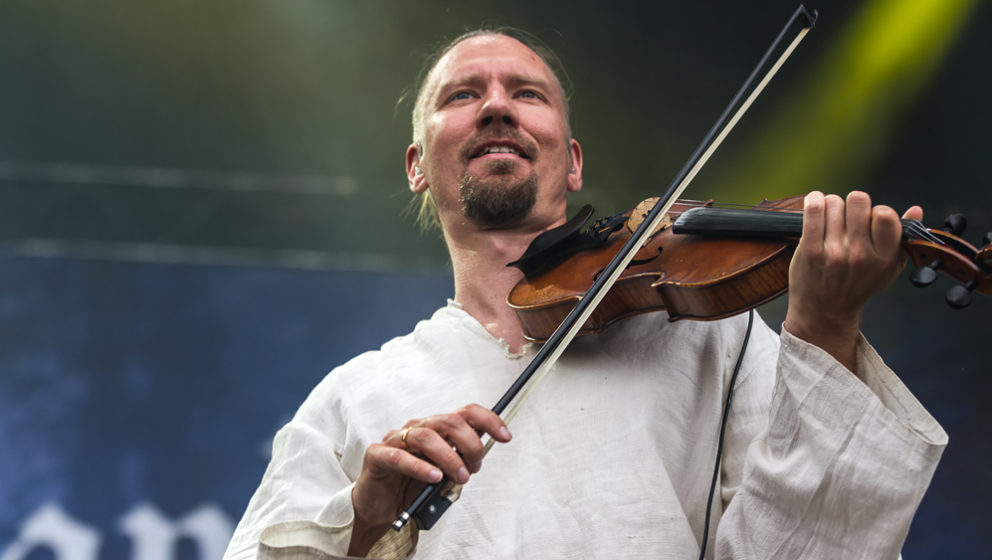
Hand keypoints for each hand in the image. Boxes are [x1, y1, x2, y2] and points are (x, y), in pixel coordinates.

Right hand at [348, 404, 510, 554]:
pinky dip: (420, 467)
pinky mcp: (377, 455)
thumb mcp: (444, 477)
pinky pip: (399, 457)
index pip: (464, 413)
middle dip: (469, 443)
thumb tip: (477, 459)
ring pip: (426, 436)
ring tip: (460, 477)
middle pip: (448, 421)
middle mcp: (416, 429)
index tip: (505, 436)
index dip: (487, 420)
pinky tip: (434, 477)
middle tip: (474, 467)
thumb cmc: (411, 489)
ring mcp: (394, 440)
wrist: (380, 509)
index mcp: (435, 430)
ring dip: (449, 457)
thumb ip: (459, 465)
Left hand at [783, 191, 922, 371]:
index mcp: (883, 257)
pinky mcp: (810, 250)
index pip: (885, 215)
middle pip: (859, 201)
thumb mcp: (888, 269)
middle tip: (848, 216)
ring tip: (830, 218)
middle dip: (853, 204)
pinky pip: (813, 211)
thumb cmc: (857, 286)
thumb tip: (916, 210)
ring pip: (835, 203)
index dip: (877, 210)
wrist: (825, 312)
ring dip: (832, 205)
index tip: (869, 219)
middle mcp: (860, 254)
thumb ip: (903, 239)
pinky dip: (813, 201)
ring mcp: (834, 252)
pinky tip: (815, 205)